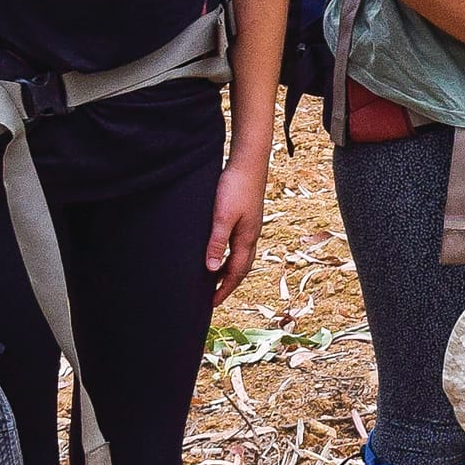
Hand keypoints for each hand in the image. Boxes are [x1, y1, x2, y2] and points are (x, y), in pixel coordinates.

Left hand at [207, 154, 267, 305]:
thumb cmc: (236, 186)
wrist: (249, 161)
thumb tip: (212, 269)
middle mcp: (252, 234)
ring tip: (215, 276)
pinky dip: (230, 253)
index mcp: (247, 238)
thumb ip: (217, 243)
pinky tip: (221, 248)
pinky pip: (239, 242)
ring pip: (241, 254)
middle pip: (242, 266)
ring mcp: (250, 224)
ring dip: (229, 268)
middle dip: (229, 282)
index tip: (213, 304)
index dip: (225, 289)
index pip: (237, 272)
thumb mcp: (222, 217)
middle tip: (214, 296)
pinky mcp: (246, 215)